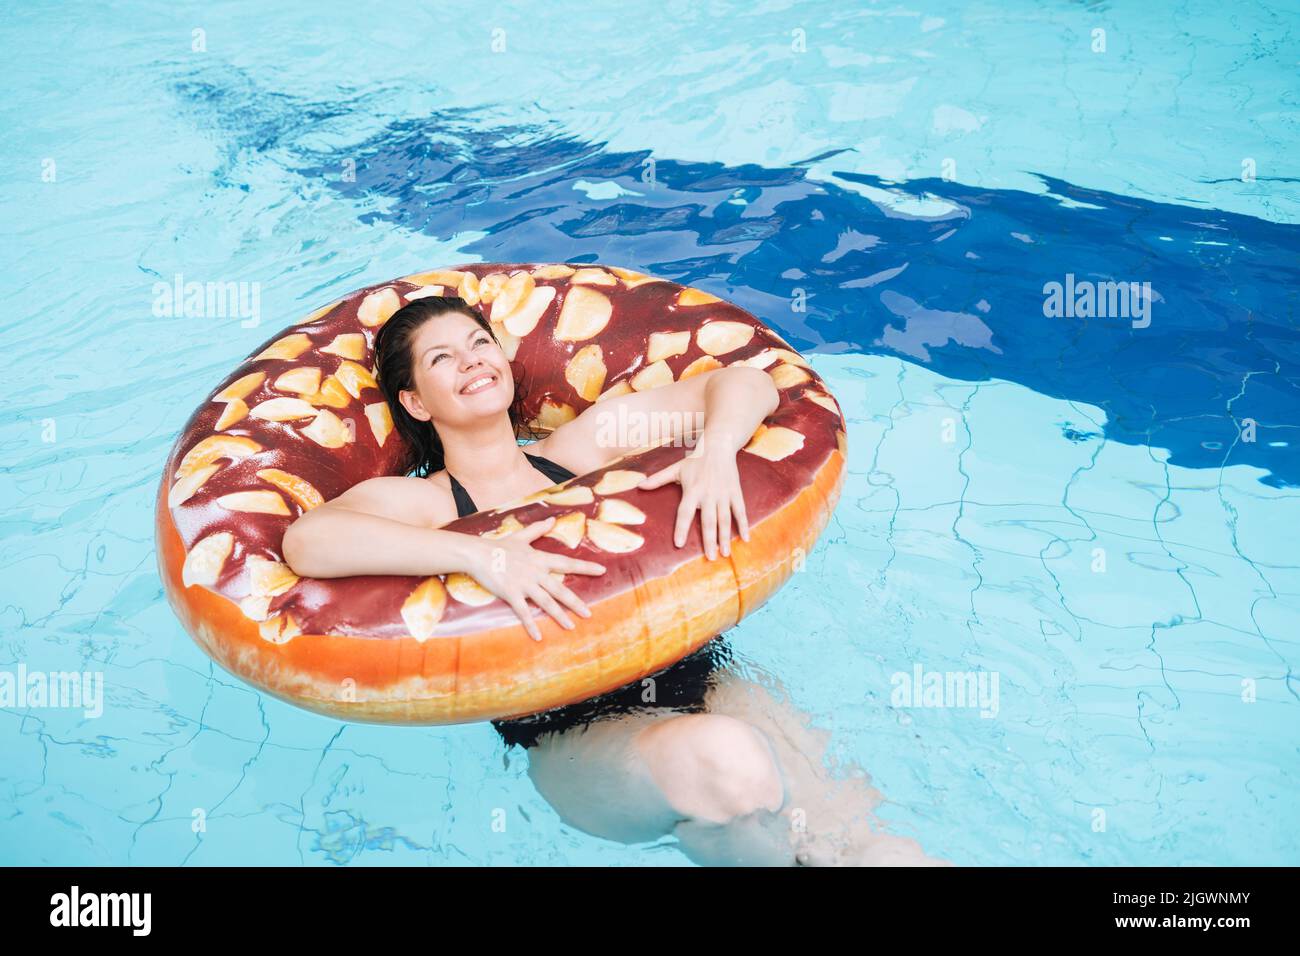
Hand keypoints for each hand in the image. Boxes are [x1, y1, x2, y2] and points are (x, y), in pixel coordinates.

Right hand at [466, 516, 605, 640]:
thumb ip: (538, 530)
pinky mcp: (511, 593)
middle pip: (560, 589)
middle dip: (575, 602)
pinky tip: (538, 636)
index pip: (567, 563)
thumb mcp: (521, 536)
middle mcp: (535, 572)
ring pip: (546, 602)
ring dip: (559, 615)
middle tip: (589, 613)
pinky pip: (524, 612)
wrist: (477, 553)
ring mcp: (524, 584)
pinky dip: (531, 625)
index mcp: (540, 559)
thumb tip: (552, 520)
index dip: (585, 567)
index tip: (602, 570)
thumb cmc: (499, 546)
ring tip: (571, 626)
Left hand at [637, 442, 750, 559]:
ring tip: (725, 553)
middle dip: (709, 540)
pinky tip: (745, 539)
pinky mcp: (735, 492)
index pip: (685, 513)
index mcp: (692, 490)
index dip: (681, 528)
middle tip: (710, 558)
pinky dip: (744, 524)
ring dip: (725, 537)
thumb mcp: (675, 468)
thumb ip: (658, 479)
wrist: (718, 446)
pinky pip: (740, 511)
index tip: (679, 543)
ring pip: (725, 519)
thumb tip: (639, 485)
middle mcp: (708, 494)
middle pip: (708, 521)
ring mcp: (723, 494)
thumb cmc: (695, 459)